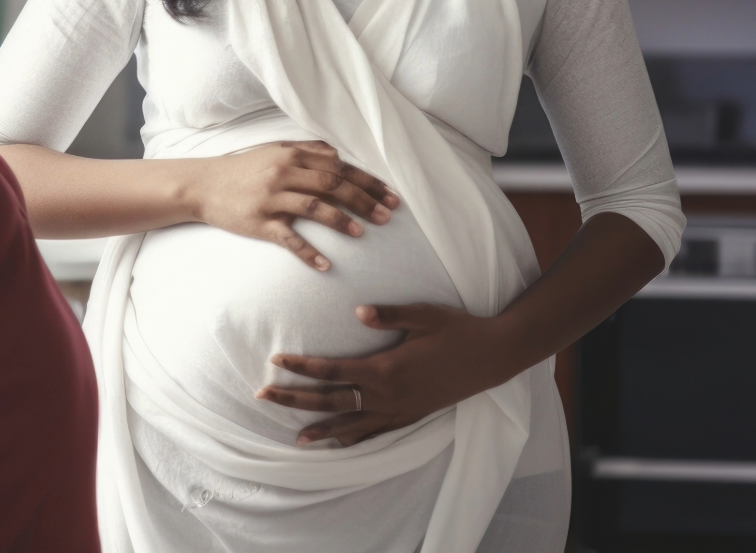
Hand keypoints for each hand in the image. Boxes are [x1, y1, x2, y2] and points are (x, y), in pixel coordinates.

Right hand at [183, 141, 399, 270]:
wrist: (203, 185)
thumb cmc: (242, 169)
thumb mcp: (273, 151)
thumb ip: (306, 150)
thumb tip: (337, 154)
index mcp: (291, 156)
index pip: (338, 167)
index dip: (366, 181)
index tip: (390, 194)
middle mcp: (283, 174)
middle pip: (332, 185)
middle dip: (364, 200)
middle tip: (387, 215)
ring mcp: (271, 199)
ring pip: (314, 208)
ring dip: (342, 221)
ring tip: (362, 233)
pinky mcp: (260, 223)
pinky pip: (289, 239)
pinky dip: (309, 253)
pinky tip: (326, 265)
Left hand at [256, 303, 521, 446]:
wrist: (493, 356)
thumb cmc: (457, 329)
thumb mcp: (424, 314)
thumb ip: (389, 314)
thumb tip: (357, 310)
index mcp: (386, 368)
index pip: (333, 371)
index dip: (302, 367)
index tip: (275, 362)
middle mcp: (389, 395)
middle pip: (332, 401)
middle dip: (295, 400)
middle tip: (262, 397)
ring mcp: (401, 410)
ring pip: (353, 425)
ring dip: (322, 431)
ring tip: (296, 439)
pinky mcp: (412, 416)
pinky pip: (377, 433)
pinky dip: (355, 439)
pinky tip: (340, 443)